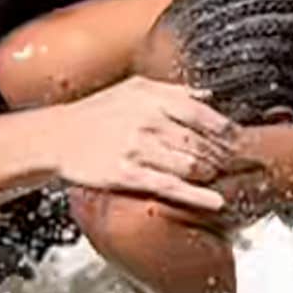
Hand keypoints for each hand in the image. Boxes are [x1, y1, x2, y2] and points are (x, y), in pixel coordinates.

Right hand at [54, 76, 239, 212]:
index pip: (203, 114)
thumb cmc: (95, 114)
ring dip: (209, 175)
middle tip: (232, 165)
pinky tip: (216, 202)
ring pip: (189, 165)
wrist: (55, 137)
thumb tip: (210, 94)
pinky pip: (169, 186)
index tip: (236, 140)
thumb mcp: (133, 89)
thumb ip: (173, 91)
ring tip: (215, 178)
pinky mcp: (125, 174)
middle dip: (220, 156)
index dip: (225, 130)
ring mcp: (136, 149)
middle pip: (201, 143)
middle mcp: (146, 121)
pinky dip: (197, 196)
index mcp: (152, 98)